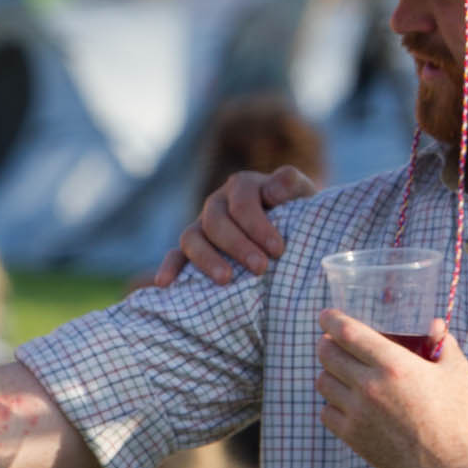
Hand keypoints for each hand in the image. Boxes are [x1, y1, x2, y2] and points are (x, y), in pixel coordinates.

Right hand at [154, 165, 317, 285]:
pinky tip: (165, 283)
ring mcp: (201, 226)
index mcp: (242, 186)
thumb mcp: (302, 195)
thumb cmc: (298, 214)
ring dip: (206, 259)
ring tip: (226, 279)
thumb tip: (273, 190)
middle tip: (261, 268)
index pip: (242, 202)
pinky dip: (169, 267)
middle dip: (238, 245)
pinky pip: (175, 256)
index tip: (278, 249)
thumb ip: (291, 184)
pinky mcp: (193, 249)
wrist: (292, 232)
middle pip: (216, 221)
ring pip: (191, 237)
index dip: (258, 225)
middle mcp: (217, 203)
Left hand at [313, 311, 467, 467]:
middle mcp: (370, 386)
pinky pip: (326, 412)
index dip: (332, 320)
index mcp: (394, 365)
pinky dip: (332, 403)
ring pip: (323, 382)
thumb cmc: (457, 416)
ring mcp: (358, 413)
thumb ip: (444, 343)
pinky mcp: (353, 437)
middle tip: (331, 342)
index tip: (326, 315)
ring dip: (328, 372)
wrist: (451, 467)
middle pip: (328, 354)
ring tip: (340, 372)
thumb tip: (434, 324)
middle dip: (327, 343)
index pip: (349, 333)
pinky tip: (345, 402)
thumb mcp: (458, 372)